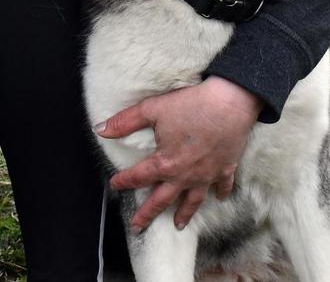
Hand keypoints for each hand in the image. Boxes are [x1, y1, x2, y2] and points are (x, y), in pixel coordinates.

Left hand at [96, 76, 260, 232]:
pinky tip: (219, 198)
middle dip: (148, 213)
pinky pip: (222, 186)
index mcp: (165, 164)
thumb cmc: (190, 105)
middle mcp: (185, 176)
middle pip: (163, 199)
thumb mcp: (152, 109)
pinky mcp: (226, 169)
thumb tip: (100, 129)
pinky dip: (220, 193)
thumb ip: (125, 122)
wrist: (229, 103)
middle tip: (138, 226)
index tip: (114, 185)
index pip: (139, 177)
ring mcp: (207, 175)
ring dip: (184, 213)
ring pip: (193, 200)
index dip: (124, 181)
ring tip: (177, 225)